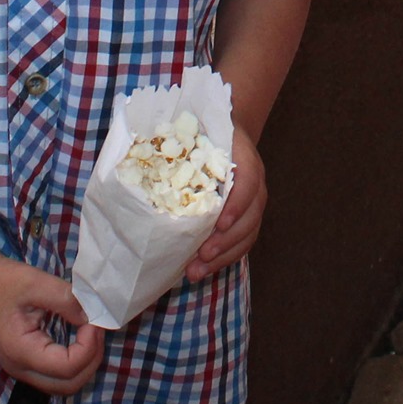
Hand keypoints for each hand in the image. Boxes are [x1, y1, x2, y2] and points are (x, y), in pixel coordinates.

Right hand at [0, 254, 103, 396]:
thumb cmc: (3, 281)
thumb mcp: (37, 282)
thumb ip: (66, 300)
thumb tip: (92, 315)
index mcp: (21, 351)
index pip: (67, 367)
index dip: (89, 346)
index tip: (94, 320)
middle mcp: (20, 368)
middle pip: (68, 385)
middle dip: (91, 359)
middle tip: (97, 328)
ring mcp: (21, 368)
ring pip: (63, 384)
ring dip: (84, 363)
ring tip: (91, 332)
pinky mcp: (25, 361)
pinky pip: (56, 374)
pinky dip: (75, 361)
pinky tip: (80, 337)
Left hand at [184, 127, 265, 284]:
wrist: (232, 136)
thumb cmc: (210, 135)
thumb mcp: (202, 132)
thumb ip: (184, 143)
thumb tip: (146, 153)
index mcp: (246, 159)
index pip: (248, 184)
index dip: (236, 206)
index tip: (219, 224)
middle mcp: (256, 183)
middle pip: (251, 216)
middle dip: (226, 241)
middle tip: (202, 256)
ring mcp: (254, 202)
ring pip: (248, 233)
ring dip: (224, 255)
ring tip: (197, 271)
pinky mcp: (248, 217)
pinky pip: (244, 241)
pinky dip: (226, 257)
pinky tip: (205, 268)